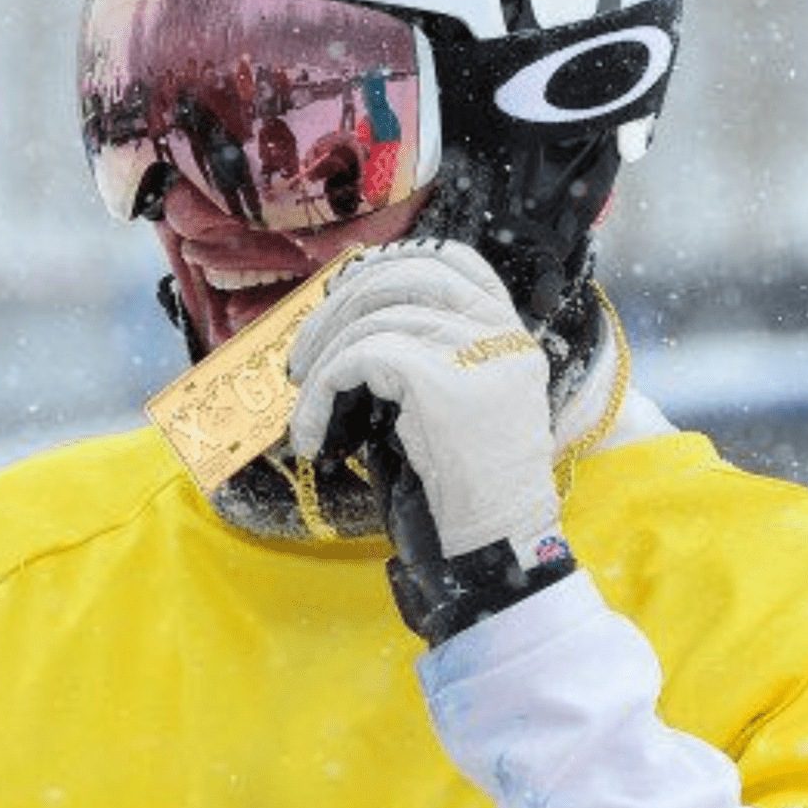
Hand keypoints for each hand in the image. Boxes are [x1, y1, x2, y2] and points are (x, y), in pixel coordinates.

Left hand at [289, 239, 573, 641]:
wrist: (496, 549)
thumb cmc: (463, 491)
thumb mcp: (448, 407)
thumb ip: (418, 358)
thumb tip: (341, 329)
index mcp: (508, 333)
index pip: (452, 259)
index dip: (391, 263)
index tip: (346, 292)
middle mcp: (500, 331)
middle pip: (403, 276)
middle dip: (337, 307)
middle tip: (300, 358)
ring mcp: (476, 351)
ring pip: (374, 318)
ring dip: (321, 360)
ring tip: (302, 407)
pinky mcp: (443, 379)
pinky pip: (360, 358)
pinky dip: (321, 394)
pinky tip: (311, 436)